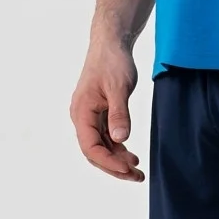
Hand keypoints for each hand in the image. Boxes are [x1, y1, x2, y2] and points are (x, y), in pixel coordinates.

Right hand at [69, 41, 144, 180]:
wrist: (111, 42)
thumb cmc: (113, 61)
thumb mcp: (119, 87)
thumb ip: (119, 113)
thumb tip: (120, 139)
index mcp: (81, 112)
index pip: (91, 147)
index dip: (109, 162)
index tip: (127, 169)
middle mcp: (82, 116)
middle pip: (94, 151)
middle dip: (114, 167)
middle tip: (137, 177)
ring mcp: (90, 115)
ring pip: (101, 146)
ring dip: (117, 159)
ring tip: (137, 170)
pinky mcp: (99, 112)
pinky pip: (105, 136)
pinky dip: (117, 147)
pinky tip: (130, 153)